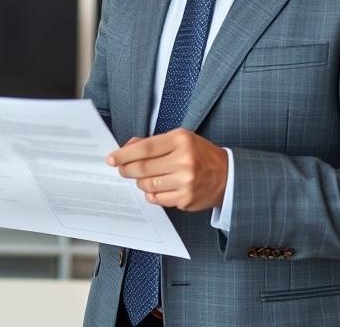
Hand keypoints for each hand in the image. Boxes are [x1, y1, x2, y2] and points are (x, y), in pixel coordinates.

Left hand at [107, 129, 227, 211]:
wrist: (228, 176)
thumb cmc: (200, 154)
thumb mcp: (180, 139)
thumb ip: (153, 142)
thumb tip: (126, 148)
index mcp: (181, 141)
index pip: (144, 148)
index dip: (124, 154)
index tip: (112, 158)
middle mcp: (184, 161)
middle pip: (142, 168)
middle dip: (126, 170)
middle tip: (122, 169)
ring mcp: (186, 182)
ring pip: (147, 184)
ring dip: (139, 182)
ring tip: (142, 177)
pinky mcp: (186, 199)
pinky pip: (157, 198)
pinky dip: (151, 193)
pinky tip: (156, 187)